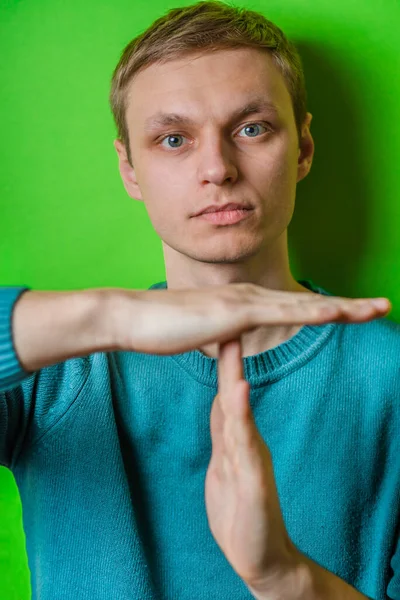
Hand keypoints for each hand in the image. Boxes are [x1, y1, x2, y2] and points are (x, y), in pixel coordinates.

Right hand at [113, 282, 390, 353]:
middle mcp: (252, 297)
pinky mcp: (235, 312)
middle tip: (384, 305)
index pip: (295, 308)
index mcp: (246, 304)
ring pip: (305, 304)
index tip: (355, 313)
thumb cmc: (162, 328)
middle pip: (310, 302)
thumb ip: (218, 334)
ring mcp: (245, 302)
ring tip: (377, 308)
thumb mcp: (199, 333)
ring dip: (345, 306)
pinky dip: (313, 311)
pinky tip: (337, 313)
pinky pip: (282, 313)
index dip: (328, 309)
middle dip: (350, 306)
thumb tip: (226, 337)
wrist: (133, 317)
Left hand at [204, 335, 298, 589]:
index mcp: (235, 439)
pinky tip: (240, 394)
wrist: (260, 556)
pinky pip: (245, 443)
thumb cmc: (240, 511)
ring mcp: (251, 458)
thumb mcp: (225, 465)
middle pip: (234, 393)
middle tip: (227, 321)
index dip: (220, 363)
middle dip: (229, 358)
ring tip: (233, 347)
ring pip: (240, 412)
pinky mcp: (255, 479)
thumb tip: (220, 402)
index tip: (213, 331)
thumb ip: (225, 433)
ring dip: (235, 378)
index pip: (226, 393)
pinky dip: (242, 417)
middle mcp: (246, 442)